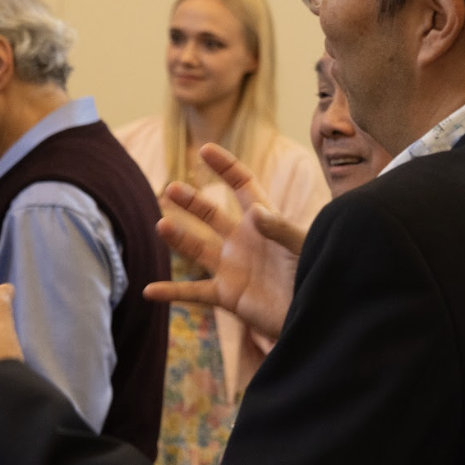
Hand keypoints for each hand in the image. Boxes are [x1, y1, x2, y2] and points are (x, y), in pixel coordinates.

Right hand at [143, 143, 306, 340]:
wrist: (314, 315)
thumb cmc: (316, 275)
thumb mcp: (301, 248)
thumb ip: (280, 229)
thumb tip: (254, 210)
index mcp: (263, 222)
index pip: (242, 186)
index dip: (225, 167)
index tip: (205, 150)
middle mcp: (242, 241)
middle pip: (210, 214)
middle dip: (191, 201)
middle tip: (171, 189)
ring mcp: (232, 267)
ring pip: (197, 248)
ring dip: (177, 238)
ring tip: (160, 226)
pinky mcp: (227, 295)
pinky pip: (193, 292)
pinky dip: (171, 293)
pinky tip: (149, 291)